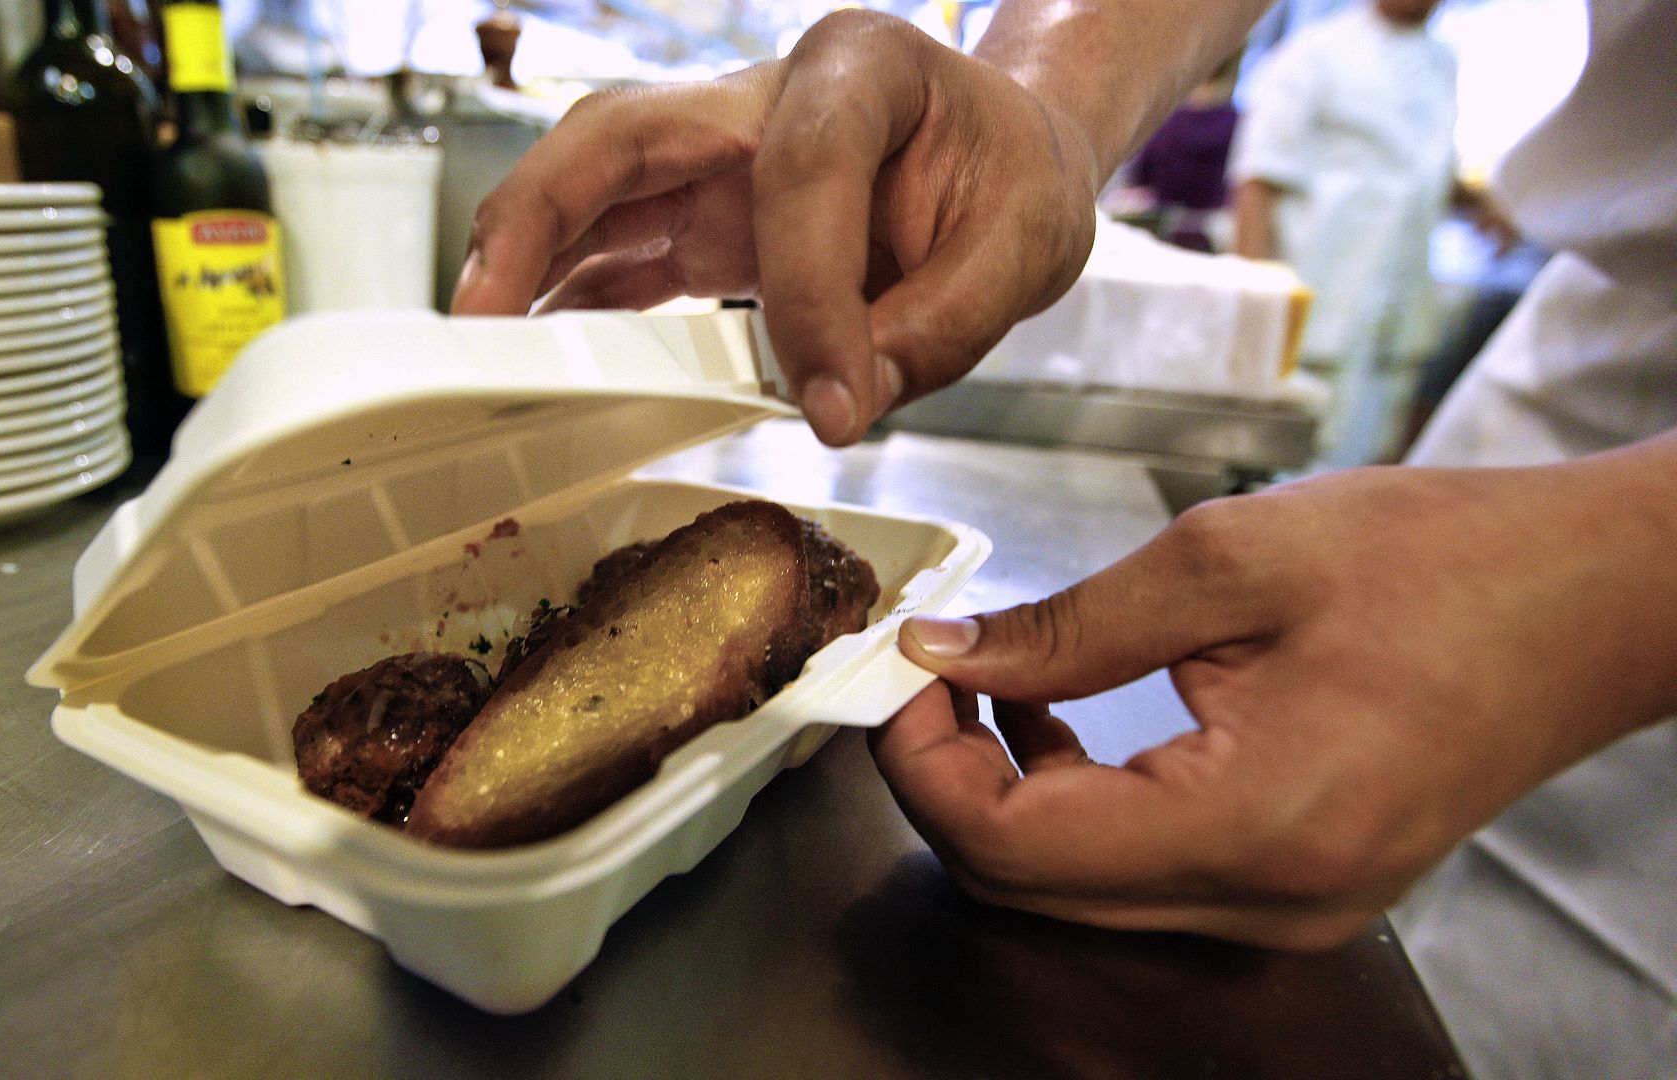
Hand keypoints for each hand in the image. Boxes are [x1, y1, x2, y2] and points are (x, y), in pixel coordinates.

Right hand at [451, 10, 1101, 445]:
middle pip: (617, 135)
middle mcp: (764, 96)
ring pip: (590, 188)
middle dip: (536, 218)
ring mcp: (719, 157)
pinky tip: (536, 362)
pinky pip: (617, 254)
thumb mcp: (1026, 246)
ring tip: (477, 352)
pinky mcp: (703, 217)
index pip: (801, 166)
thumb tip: (838, 406)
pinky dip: (569, 305)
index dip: (808, 291)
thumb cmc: (1013, 179)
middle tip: (482, 320)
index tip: (833, 400)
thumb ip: (940, 327)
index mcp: (859, 68)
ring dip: (524, 265)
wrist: (1006, 159)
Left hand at [870, 453, 1676, 948]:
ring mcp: (1287, 906)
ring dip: (1008, 796)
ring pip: (1079, 891)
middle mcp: (1268, 898)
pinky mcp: (1296, 882)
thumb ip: (1068, 624)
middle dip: (949, 782)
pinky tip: (1065, 720)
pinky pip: (1142, 875)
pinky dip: (1078, 806)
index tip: (898, 681)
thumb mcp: (1230, 562)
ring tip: (992, 684)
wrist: (1592, 603)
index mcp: (1253, 823)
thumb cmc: (1449, 563)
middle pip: (1030, 887)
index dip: (922, 766)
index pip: (1012, 848)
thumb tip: (946, 652)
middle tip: (927, 676)